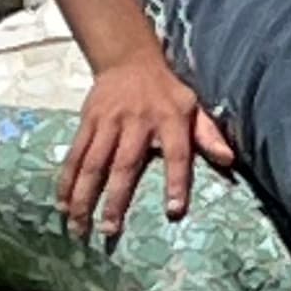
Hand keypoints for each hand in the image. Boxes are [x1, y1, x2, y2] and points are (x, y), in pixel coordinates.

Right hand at [59, 53, 234, 238]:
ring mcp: (108, 123)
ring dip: (83, 197)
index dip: (176, 182)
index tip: (173, 211)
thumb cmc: (166, 90)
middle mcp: (137, 122)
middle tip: (109, 231)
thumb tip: (229, 160)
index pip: (177, 154)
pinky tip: (62, 204)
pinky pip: (75, 155)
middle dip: (115, 200)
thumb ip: (208, 134)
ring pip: (92, 164)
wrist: (128, 59)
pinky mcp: (88, 122)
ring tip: (78, 226)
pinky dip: (67, 181)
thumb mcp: (193, 106)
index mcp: (170, 120)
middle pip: (124, 166)